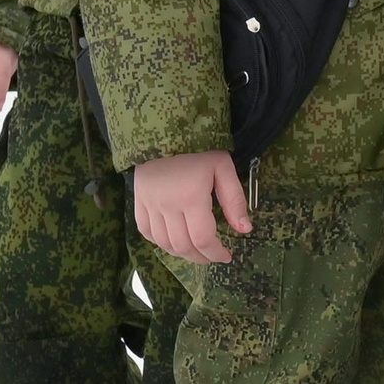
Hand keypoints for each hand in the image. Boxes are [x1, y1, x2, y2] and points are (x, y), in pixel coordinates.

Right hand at [133, 150, 252, 263]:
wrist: (164, 127)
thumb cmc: (198, 146)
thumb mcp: (223, 167)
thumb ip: (234, 199)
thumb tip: (245, 230)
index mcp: (191, 198)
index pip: (203, 239)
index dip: (215, 253)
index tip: (227, 256)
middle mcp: (167, 206)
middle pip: (183, 246)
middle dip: (201, 257)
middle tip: (213, 256)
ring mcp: (149, 205)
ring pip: (164, 243)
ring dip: (182, 253)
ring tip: (196, 251)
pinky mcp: (138, 201)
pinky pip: (146, 232)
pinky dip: (160, 242)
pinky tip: (173, 240)